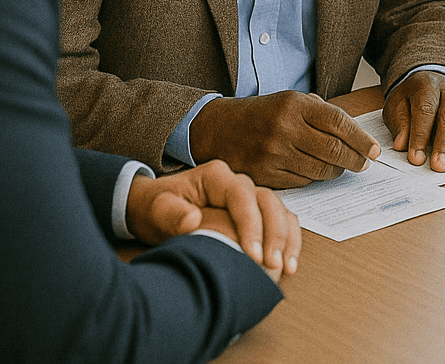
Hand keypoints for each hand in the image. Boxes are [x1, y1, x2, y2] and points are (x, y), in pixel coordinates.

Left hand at [125, 159, 302, 281]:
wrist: (156, 208)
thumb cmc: (158, 208)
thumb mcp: (157, 210)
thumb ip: (172, 214)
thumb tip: (192, 220)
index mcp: (217, 177)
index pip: (242, 197)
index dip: (251, 225)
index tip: (252, 255)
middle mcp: (239, 182)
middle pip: (268, 202)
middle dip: (274, 234)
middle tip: (273, 265)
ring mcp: (250, 196)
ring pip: (280, 210)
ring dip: (287, 239)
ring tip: (287, 268)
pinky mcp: (256, 213)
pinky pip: (281, 221)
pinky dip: (288, 241)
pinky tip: (288, 264)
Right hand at [190, 90, 379, 187]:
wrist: (218, 129)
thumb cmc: (263, 114)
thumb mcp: (290, 101)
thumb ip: (321, 114)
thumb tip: (357, 135)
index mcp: (294, 105)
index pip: (338, 122)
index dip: (361, 139)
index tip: (374, 150)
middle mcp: (284, 128)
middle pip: (333, 149)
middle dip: (356, 159)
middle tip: (365, 163)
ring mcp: (273, 154)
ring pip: (320, 169)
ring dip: (338, 171)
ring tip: (343, 167)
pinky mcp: (264, 175)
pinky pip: (302, 182)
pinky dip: (314, 178)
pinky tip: (316, 171)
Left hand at [383, 71, 444, 170]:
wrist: (433, 79)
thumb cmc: (414, 97)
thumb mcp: (398, 104)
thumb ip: (400, 123)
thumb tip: (401, 144)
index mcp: (427, 86)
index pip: (425, 110)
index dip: (420, 135)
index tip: (416, 159)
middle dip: (444, 144)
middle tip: (439, 166)